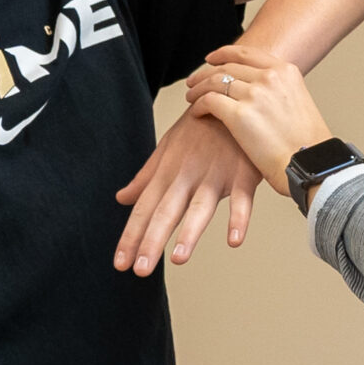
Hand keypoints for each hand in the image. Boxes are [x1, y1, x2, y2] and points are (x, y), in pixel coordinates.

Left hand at [113, 107, 263, 274]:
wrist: (233, 95)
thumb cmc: (200, 125)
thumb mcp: (168, 147)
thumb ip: (146, 177)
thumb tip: (121, 199)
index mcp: (168, 172)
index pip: (144, 209)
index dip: (131, 236)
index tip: (120, 264)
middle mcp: (187, 175)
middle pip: (166, 211)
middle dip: (152, 240)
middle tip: (140, 269)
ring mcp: (215, 174)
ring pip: (200, 206)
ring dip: (189, 232)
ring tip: (179, 259)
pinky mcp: (243, 172)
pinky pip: (241, 198)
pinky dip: (239, 218)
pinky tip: (233, 240)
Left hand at [184, 45, 336, 192]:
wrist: (311, 165)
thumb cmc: (307, 145)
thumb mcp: (300, 103)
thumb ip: (279, 92)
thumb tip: (260, 94)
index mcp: (286, 72)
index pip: (247, 53)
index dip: (223, 54)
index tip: (211, 59)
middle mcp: (270, 77)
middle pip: (227, 67)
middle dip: (205, 74)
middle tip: (194, 82)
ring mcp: (254, 94)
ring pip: (214, 82)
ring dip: (198, 89)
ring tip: (191, 98)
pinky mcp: (240, 115)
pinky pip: (209, 102)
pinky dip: (198, 106)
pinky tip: (196, 113)